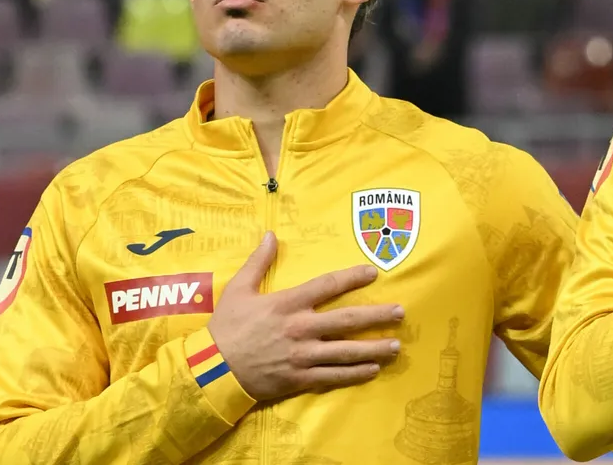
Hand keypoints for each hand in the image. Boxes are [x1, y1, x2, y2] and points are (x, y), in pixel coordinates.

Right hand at [207, 232, 402, 402]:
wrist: (213, 369)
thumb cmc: (226, 327)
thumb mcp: (238, 288)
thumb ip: (258, 261)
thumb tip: (269, 234)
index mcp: (287, 303)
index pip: (327, 285)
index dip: (352, 278)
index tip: (373, 273)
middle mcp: (301, 328)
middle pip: (347, 320)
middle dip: (376, 316)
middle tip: (399, 313)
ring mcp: (303, 355)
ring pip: (346, 351)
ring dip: (374, 348)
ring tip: (396, 345)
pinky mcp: (300, 378)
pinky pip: (334, 377)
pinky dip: (356, 374)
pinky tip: (373, 370)